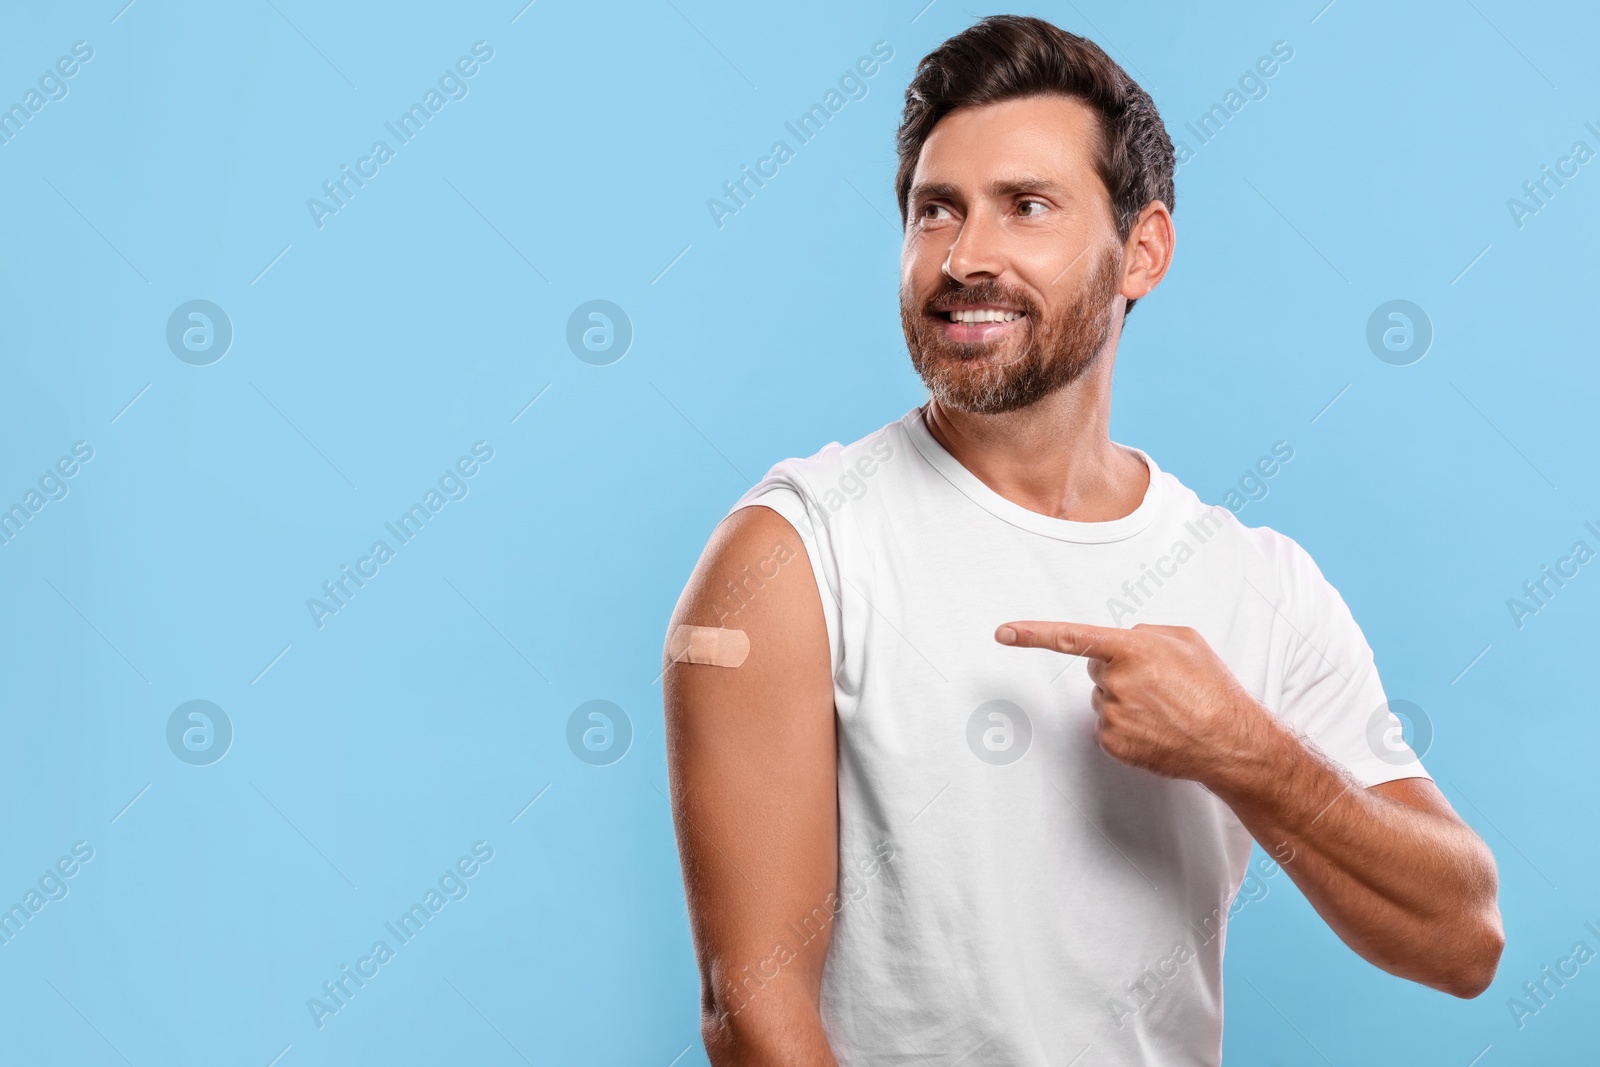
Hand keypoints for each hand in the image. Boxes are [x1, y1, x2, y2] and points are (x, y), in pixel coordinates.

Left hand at [995, 620, 1278, 787]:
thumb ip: (1145, 632)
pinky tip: (1156, 729)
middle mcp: (1115, 682)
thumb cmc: (1212, 688)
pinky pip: (1107, 727)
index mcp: (1131, 650)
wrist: (1230, 742)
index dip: (1033, 634)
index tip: (1002, 632)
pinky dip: (1127, 727)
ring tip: (1165, 709)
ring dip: (1126, 701)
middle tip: (1159, 685)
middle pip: (1096, 671)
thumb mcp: (1186, 640)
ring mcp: (1111, 715)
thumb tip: (1121, 642)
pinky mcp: (1112, 743)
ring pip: (1103, 700)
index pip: (1072, 638)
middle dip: (1119, 673)